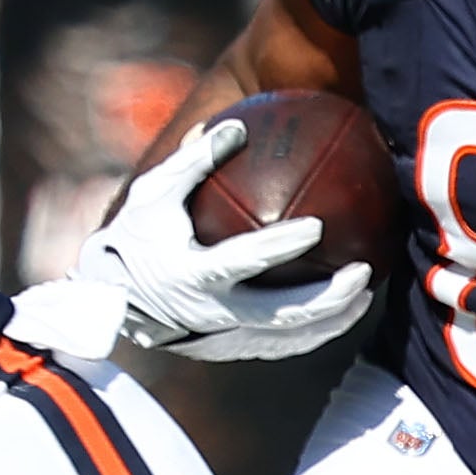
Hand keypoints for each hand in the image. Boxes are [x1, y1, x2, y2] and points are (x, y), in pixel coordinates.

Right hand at [77, 116, 374, 362]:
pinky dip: (313, 333)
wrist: (109, 300)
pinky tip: (342, 313)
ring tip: (366, 295)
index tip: (317, 227)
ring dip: (331, 321)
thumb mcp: (153, 194)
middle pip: (279, 314)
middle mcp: (211, 313)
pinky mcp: (230, 350)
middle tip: (362, 272)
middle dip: (327, 298)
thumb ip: (193, 160)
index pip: (242, 261)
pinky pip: (280, 346)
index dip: (279, 247)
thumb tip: (237, 124)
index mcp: (192, 274)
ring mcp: (223, 338)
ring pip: (288, 339)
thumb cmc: (134, 238)